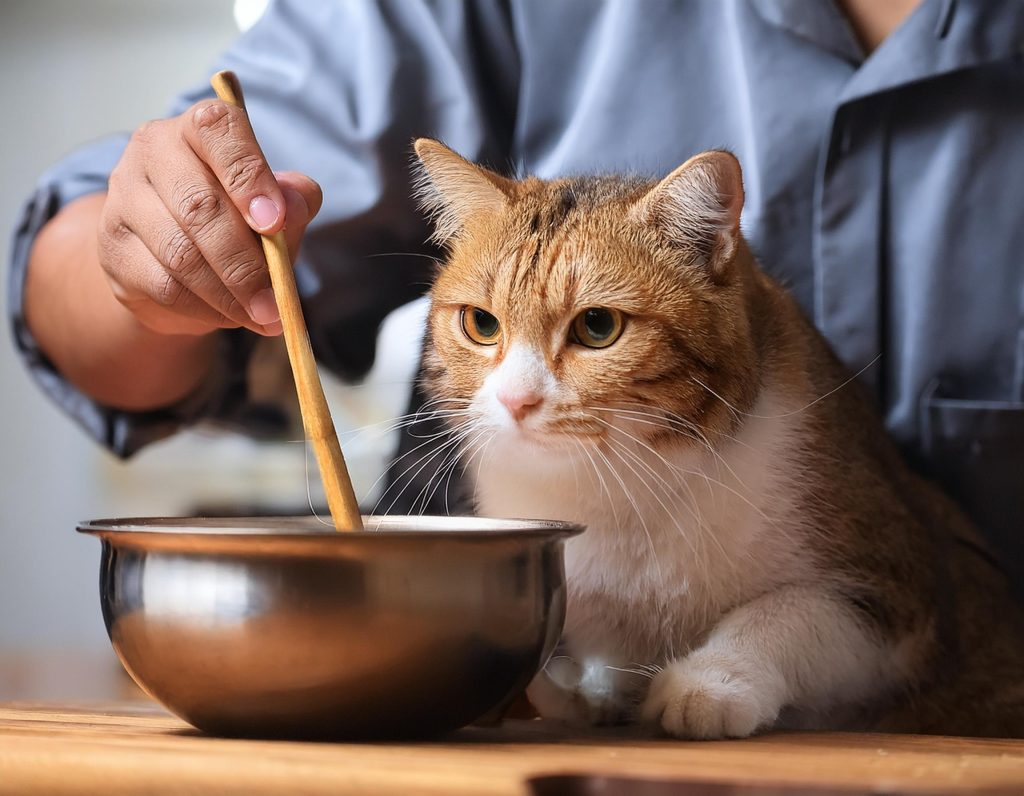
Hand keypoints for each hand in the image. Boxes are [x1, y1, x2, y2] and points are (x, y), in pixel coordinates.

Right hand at [98, 99, 322, 336]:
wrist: (177, 262)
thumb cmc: (238, 221)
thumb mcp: (276, 206)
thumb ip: (293, 200)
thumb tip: (294, 205)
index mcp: (198, 128)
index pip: (217, 130)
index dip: (249, 176)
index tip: (274, 223)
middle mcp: (152, 150)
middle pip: (199, 205)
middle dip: (246, 262)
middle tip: (276, 302)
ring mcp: (123, 198)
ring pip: (180, 253)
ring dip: (229, 293)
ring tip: (263, 315)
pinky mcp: (114, 249)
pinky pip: (164, 285)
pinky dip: (205, 308)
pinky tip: (229, 315)